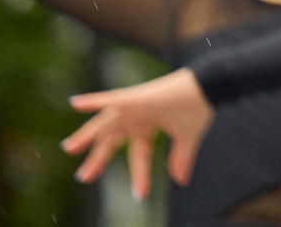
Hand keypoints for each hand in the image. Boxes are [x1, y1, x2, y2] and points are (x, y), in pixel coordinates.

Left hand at [63, 66, 214, 199]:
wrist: (210, 85)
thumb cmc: (199, 107)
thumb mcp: (187, 138)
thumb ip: (181, 158)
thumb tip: (181, 181)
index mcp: (150, 125)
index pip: (140, 154)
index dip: (140, 174)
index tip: (139, 196)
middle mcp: (139, 116)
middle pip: (114, 140)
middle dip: (98, 158)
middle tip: (83, 177)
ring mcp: (136, 105)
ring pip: (106, 122)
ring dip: (87, 135)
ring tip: (70, 148)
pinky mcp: (137, 97)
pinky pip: (111, 99)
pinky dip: (94, 101)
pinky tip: (76, 103)